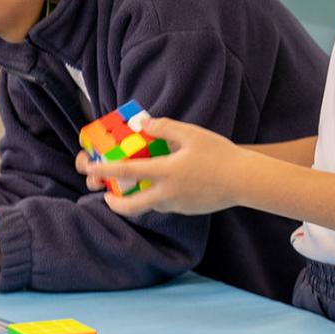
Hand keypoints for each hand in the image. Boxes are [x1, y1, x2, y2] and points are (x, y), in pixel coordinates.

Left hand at [71, 116, 243, 216]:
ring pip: (149, 206)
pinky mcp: (188, 210)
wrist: (245, 180)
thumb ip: (163, 128)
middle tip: (107, 195)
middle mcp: (167, 194)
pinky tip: (168, 184)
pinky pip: (166, 205)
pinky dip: (158, 196)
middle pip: (130, 207)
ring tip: (137, 184)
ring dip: (138, 198)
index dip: (104, 171)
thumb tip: (140, 123)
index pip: (126, 173)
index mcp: (165, 172)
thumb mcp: (191, 134)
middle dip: (114, 203)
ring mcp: (177, 206)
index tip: (89, 169)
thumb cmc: (220, 154)